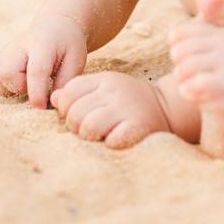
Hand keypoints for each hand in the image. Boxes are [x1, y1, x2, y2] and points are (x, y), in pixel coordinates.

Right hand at [0, 13, 87, 108]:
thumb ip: (66, 81)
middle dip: (18, 88)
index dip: (37, 93)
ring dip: (5, 88)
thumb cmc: (68, 45)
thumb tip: (54, 102)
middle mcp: (19, 47)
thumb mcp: (76, 60)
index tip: (41, 107)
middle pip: (7, 72)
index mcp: (43, 45)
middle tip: (32, 88)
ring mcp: (6, 51)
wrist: (55, 25)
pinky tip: (8, 85)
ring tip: (21, 87)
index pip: (36, 70)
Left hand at [50, 71, 170, 148]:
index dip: (65, 107)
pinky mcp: (138, 127)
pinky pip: (112, 140)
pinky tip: (115, 139)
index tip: (76, 115)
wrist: (168, 107)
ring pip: (89, 128)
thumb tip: (54, 99)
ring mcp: (126, 109)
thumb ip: (79, 91)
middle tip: (87, 130)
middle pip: (75, 113)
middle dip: (75, 126)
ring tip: (98, 136)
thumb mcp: (105, 88)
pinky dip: (110, 143)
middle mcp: (114, 92)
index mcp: (104, 80)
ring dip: (89, 137)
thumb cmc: (129, 101)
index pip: (69, 92)